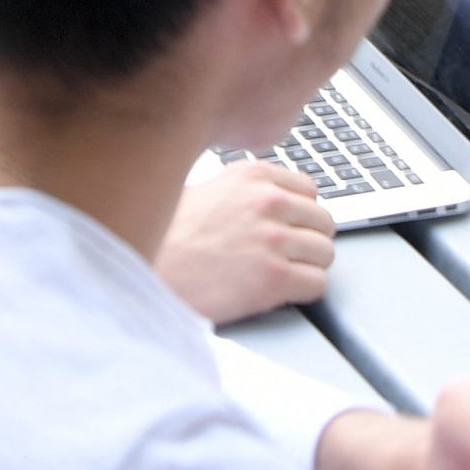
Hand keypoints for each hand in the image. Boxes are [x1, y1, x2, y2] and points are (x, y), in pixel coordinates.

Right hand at [156, 158, 333, 322]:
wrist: (143, 275)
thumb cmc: (164, 238)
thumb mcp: (202, 190)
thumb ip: (242, 191)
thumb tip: (273, 202)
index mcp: (252, 175)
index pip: (309, 190)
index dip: (299, 215)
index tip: (287, 228)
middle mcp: (267, 201)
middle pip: (323, 222)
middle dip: (306, 242)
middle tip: (283, 257)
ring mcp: (273, 239)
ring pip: (325, 253)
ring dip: (306, 268)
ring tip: (277, 276)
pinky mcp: (274, 278)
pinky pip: (317, 284)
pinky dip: (302, 292)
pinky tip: (276, 293)